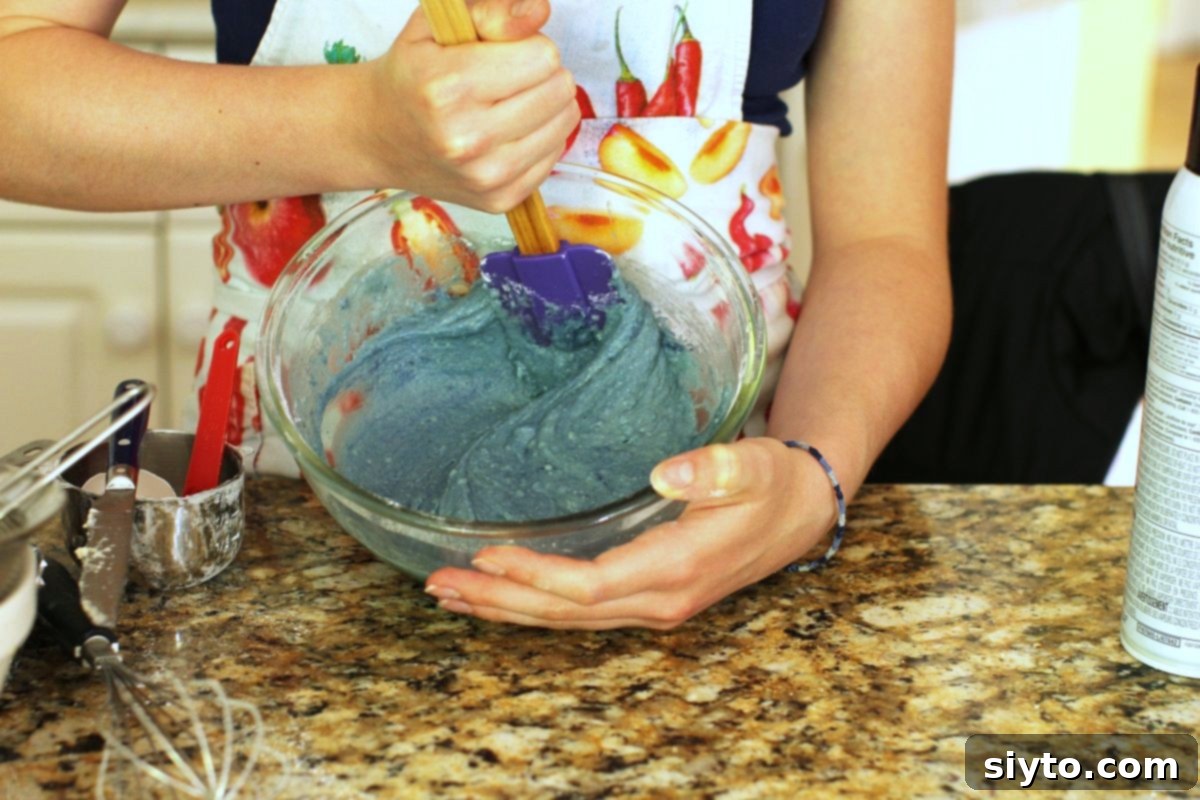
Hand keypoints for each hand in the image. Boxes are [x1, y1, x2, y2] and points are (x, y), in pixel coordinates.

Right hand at [361, 0, 579, 211]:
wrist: (378, 137)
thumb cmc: (413, 73)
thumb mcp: (439, 23)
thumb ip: (493, 11)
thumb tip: (540, 12)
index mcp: (449, 88)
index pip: (543, 57)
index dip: (528, 46)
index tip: (503, 53)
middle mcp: (468, 140)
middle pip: (559, 90)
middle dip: (542, 75)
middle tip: (507, 79)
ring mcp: (486, 176)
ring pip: (565, 123)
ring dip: (547, 107)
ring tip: (509, 104)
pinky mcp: (501, 200)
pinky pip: (554, 156)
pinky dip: (539, 139)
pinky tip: (507, 134)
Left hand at [424, 438, 839, 629]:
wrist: (802, 511)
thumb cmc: (773, 483)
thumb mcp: (753, 465)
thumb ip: (714, 469)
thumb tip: (666, 474)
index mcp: (677, 569)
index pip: (591, 585)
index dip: (536, 575)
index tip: (486, 555)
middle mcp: (659, 600)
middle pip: (565, 612)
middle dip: (500, 600)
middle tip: (438, 584)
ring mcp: (652, 606)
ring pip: (567, 619)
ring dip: (506, 608)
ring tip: (449, 594)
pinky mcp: (646, 597)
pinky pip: (579, 611)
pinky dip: (533, 606)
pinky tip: (500, 595)